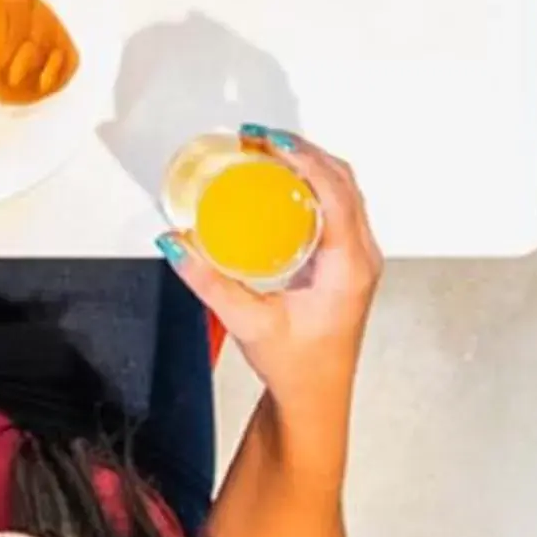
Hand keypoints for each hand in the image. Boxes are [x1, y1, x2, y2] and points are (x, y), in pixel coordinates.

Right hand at [160, 131, 381, 404]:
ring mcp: (357, 257)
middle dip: (302, 151)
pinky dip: (311, 183)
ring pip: (344, 191)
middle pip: (343, 181)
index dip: (304, 158)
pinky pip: (337, 207)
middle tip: (258, 139)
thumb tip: (175, 242)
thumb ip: (207, 281)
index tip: (269, 141)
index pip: (336, 194)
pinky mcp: (346, 260)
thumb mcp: (247, 321)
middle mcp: (361, 257)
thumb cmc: (295, 367)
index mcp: (348, 267)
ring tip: (265, 150)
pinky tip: (279, 181)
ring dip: (308, 163)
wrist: (315, 397)